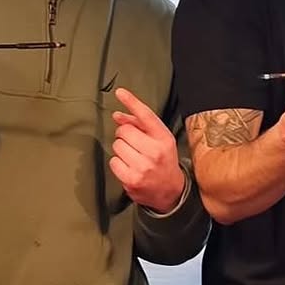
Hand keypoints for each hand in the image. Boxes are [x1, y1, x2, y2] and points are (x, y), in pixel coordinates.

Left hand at [110, 87, 185, 211]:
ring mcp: (143, 167)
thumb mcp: (160, 140)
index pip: (146, 116)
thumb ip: (140, 126)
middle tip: (134, 144)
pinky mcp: (132, 179)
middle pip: (124, 131)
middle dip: (125, 135)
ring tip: (134, 158)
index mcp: (164, 139)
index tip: (120, 92)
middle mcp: (155, 151)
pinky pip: (113, 162)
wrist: (171, 192)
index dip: (131, 102)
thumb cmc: (164, 162)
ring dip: (121, 150)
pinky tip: (129, 167)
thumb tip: (117, 116)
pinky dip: (118, 164)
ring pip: (117, 146)